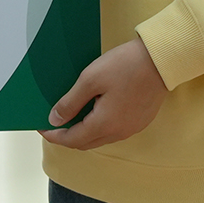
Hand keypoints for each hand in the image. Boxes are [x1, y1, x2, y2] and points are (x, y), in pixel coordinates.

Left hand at [42, 37, 168, 149]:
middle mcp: (118, 133)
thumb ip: (70, 102)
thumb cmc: (125, 65)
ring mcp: (131, 128)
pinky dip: (99, 126)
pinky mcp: (140, 120)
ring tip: (72, 114)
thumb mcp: (90, 80)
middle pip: (85, 143)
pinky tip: (95, 110)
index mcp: (104, 125)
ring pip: (100, 138)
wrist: (161, 59)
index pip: (71, 140)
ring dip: (84, 131)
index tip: (42, 126)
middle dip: (67, 135)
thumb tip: (55, 120)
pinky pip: (114, 131)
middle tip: (54, 121)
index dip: (54, 135)